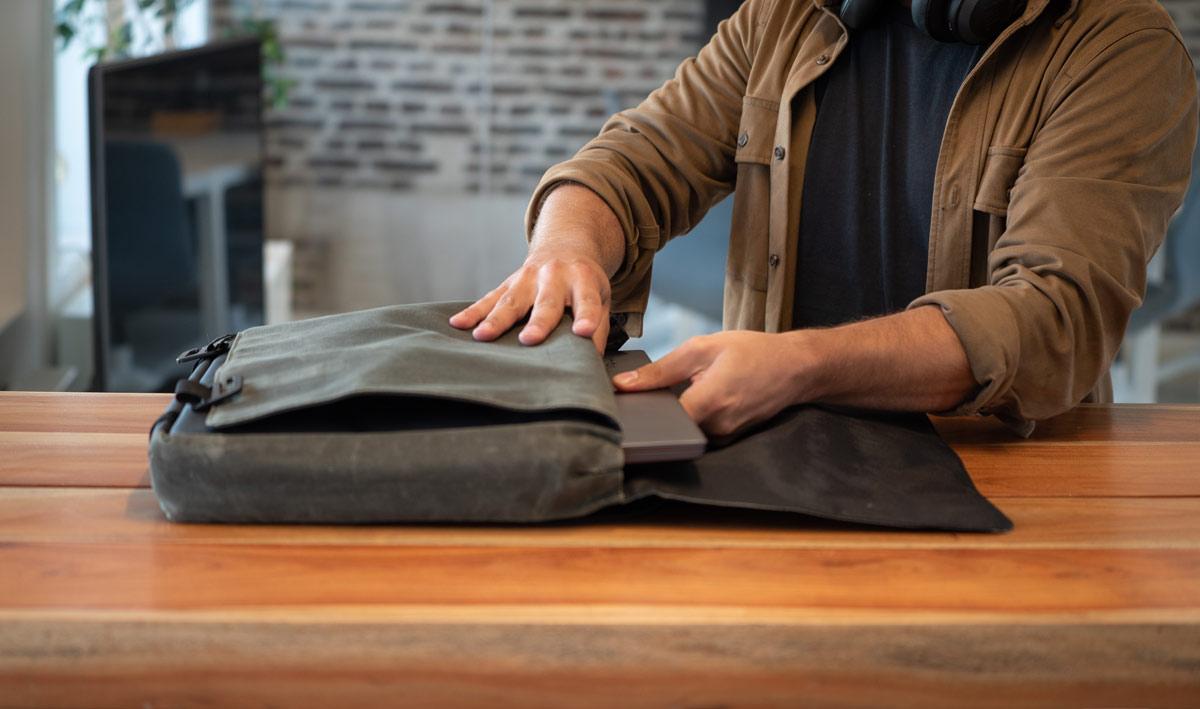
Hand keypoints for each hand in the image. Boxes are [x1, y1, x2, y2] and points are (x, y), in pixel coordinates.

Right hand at [449, 247, 611, 352]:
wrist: (564, 248)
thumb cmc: (584, 282)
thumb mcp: (601, 298)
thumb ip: (598, 326)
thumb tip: (591, 359)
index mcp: (583, 280)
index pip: (587, 301)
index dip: (587, 316)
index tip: (584, 332)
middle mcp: (554, 276)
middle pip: (546, 302)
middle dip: (537, 321)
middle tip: (530, 339)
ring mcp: (527, 279)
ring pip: (511, 300)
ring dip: (496, 319)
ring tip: (483, 336)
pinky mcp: (508, 283)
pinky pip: (489, 298)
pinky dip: (473, 312)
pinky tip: (459, 323)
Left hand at [612, 331, 813, 435]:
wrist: (795, 366)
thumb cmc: (752, 351)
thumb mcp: (702, 348)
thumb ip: (661, 370)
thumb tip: (624, 384)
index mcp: (709, 402)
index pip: (661, 422)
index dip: (640, 415)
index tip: (625, 406)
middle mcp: (717, 426)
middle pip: (671, 426)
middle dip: (658, 410)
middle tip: (652, 390)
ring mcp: (724, 435)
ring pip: (685, 428)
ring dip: (678, 411)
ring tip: (685, 387)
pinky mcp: (728, 437)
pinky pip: (700, 428)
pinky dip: (694, 414)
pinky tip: (699, 394)